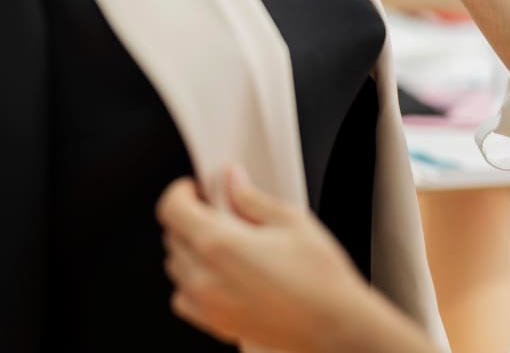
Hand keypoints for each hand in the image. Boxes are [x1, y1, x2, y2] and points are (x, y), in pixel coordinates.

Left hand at [156, 166, 435, 352]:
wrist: (337, 327)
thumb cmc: (320, 279)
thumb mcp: (289, 220)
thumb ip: (251, 198)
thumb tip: (232, 181)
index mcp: (218, 243)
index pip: (172, 208)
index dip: (182, 190)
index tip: (198, 187)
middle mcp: (204, 276)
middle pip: (172, 235)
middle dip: (190, 216)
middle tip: (218, 210)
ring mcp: (208, 304)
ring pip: (176, 266)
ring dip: (190, 248)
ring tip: (223, 241)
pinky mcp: (217, 324)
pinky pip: (185, 298)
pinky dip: (193, 282)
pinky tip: (221, 273)